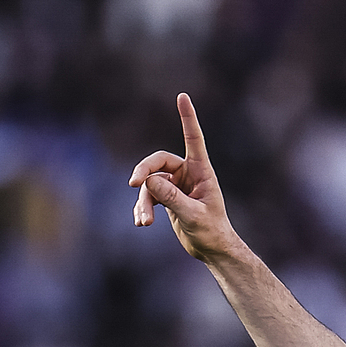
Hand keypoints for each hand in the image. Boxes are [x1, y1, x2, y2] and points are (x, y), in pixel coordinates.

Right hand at [128, 93, 239, 261]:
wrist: (212, 250)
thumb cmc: (212, 232)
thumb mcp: (193, 216)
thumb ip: (172, 198)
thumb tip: (148, 181)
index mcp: (201, 171)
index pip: (193, 139)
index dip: (187, 118)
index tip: (182, 96)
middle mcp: (187, 174)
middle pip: (158, 162)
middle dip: (143, 172)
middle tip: (133, 184)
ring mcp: (175, 185)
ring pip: (149, 184)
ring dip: (144, 202)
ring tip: (145, 222)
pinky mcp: (166, 198)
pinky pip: (148, 197)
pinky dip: (143, 209)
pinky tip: (141, 224)